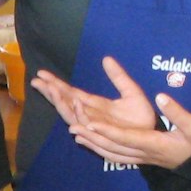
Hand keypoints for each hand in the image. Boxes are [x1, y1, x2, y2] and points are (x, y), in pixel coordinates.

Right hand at [30, 60, 157, 132]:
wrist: (153, 133)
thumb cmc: (141, 117)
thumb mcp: (130, 90)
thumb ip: (118, 76)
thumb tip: (106, 58)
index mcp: (94, 104)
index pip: (70, 92)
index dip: (55, 84)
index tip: (40, 74)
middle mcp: (90, 114)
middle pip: (65, 103)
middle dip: (51, 92)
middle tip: (36, 81)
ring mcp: (94, 124)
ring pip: (72, 114)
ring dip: (61, 102)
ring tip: (52, 90)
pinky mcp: (103, 131)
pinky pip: (87, 123)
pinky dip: (80, 114)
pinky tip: (74, 103)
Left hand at [48, 58, 190, 169]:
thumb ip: (177, 113)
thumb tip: (161, 97)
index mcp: (154, 143)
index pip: (125, 137)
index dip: (107, 130)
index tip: (90, 122)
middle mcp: (143, 153)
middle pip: (111, 146)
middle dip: (91, 136)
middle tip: (72, 125)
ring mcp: (141, 158)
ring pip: (111, 152)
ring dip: (92, 143)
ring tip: (74, 132)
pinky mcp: (142, 158)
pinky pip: (116, 156)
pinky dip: (101, 150)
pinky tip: (91, 143)